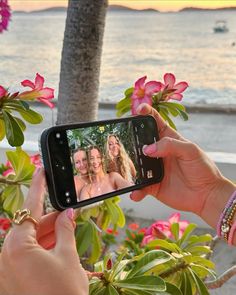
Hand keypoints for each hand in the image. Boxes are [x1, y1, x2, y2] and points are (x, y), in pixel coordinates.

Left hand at [0, 169, 88, 294]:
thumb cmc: (63, 294)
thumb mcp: (68, 257)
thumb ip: (66, 230)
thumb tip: (68, 213)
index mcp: (16, 246)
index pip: (30, 208)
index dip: (39, 188)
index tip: (42, 171)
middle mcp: (6, 256)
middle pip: (30, 226)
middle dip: (52, 219)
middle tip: (70, 212)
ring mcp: (8, 269)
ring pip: (30, 241)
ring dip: (49, 234)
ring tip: (69, 229)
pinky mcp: (13, 278)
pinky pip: (27, 255)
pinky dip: (43, 248)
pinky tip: (60, 245)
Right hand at [130, 104, 234, 227]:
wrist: (207, 195)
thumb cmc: (203, 169)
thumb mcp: (191, 151)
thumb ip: (170, 145)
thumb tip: (148, 149)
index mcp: (168, 139)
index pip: (155, 122)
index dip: (146, 114)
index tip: (139, 109)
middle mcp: (159, 153)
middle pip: (140, 142)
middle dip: (131, 140)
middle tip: (124, 141)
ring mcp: (154, 169)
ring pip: (136, 165)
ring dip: (130, 167)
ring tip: (126, 170)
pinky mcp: (153, 185)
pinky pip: (140, 186)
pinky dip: (135, 190)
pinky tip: (135, 192)